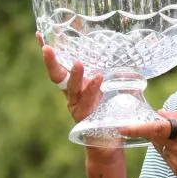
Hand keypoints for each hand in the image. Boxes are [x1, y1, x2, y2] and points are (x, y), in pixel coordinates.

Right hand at [37, 33, 120, 164]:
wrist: (109, 144)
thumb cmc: (109, 116)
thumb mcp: (114, 92)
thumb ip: (120, 78)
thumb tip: (136, 61)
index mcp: (76, 86)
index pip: (60, 66)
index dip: (50, 52)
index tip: (40, 34)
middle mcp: (72, 96)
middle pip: (57, 76)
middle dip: (51, 61)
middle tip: (47, 47)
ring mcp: (76, 107)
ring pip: (71, 89)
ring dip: (75, 75)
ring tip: (79, 63)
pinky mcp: (84, 119)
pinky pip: (86, 102)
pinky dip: (92, 89)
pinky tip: (98, 78)